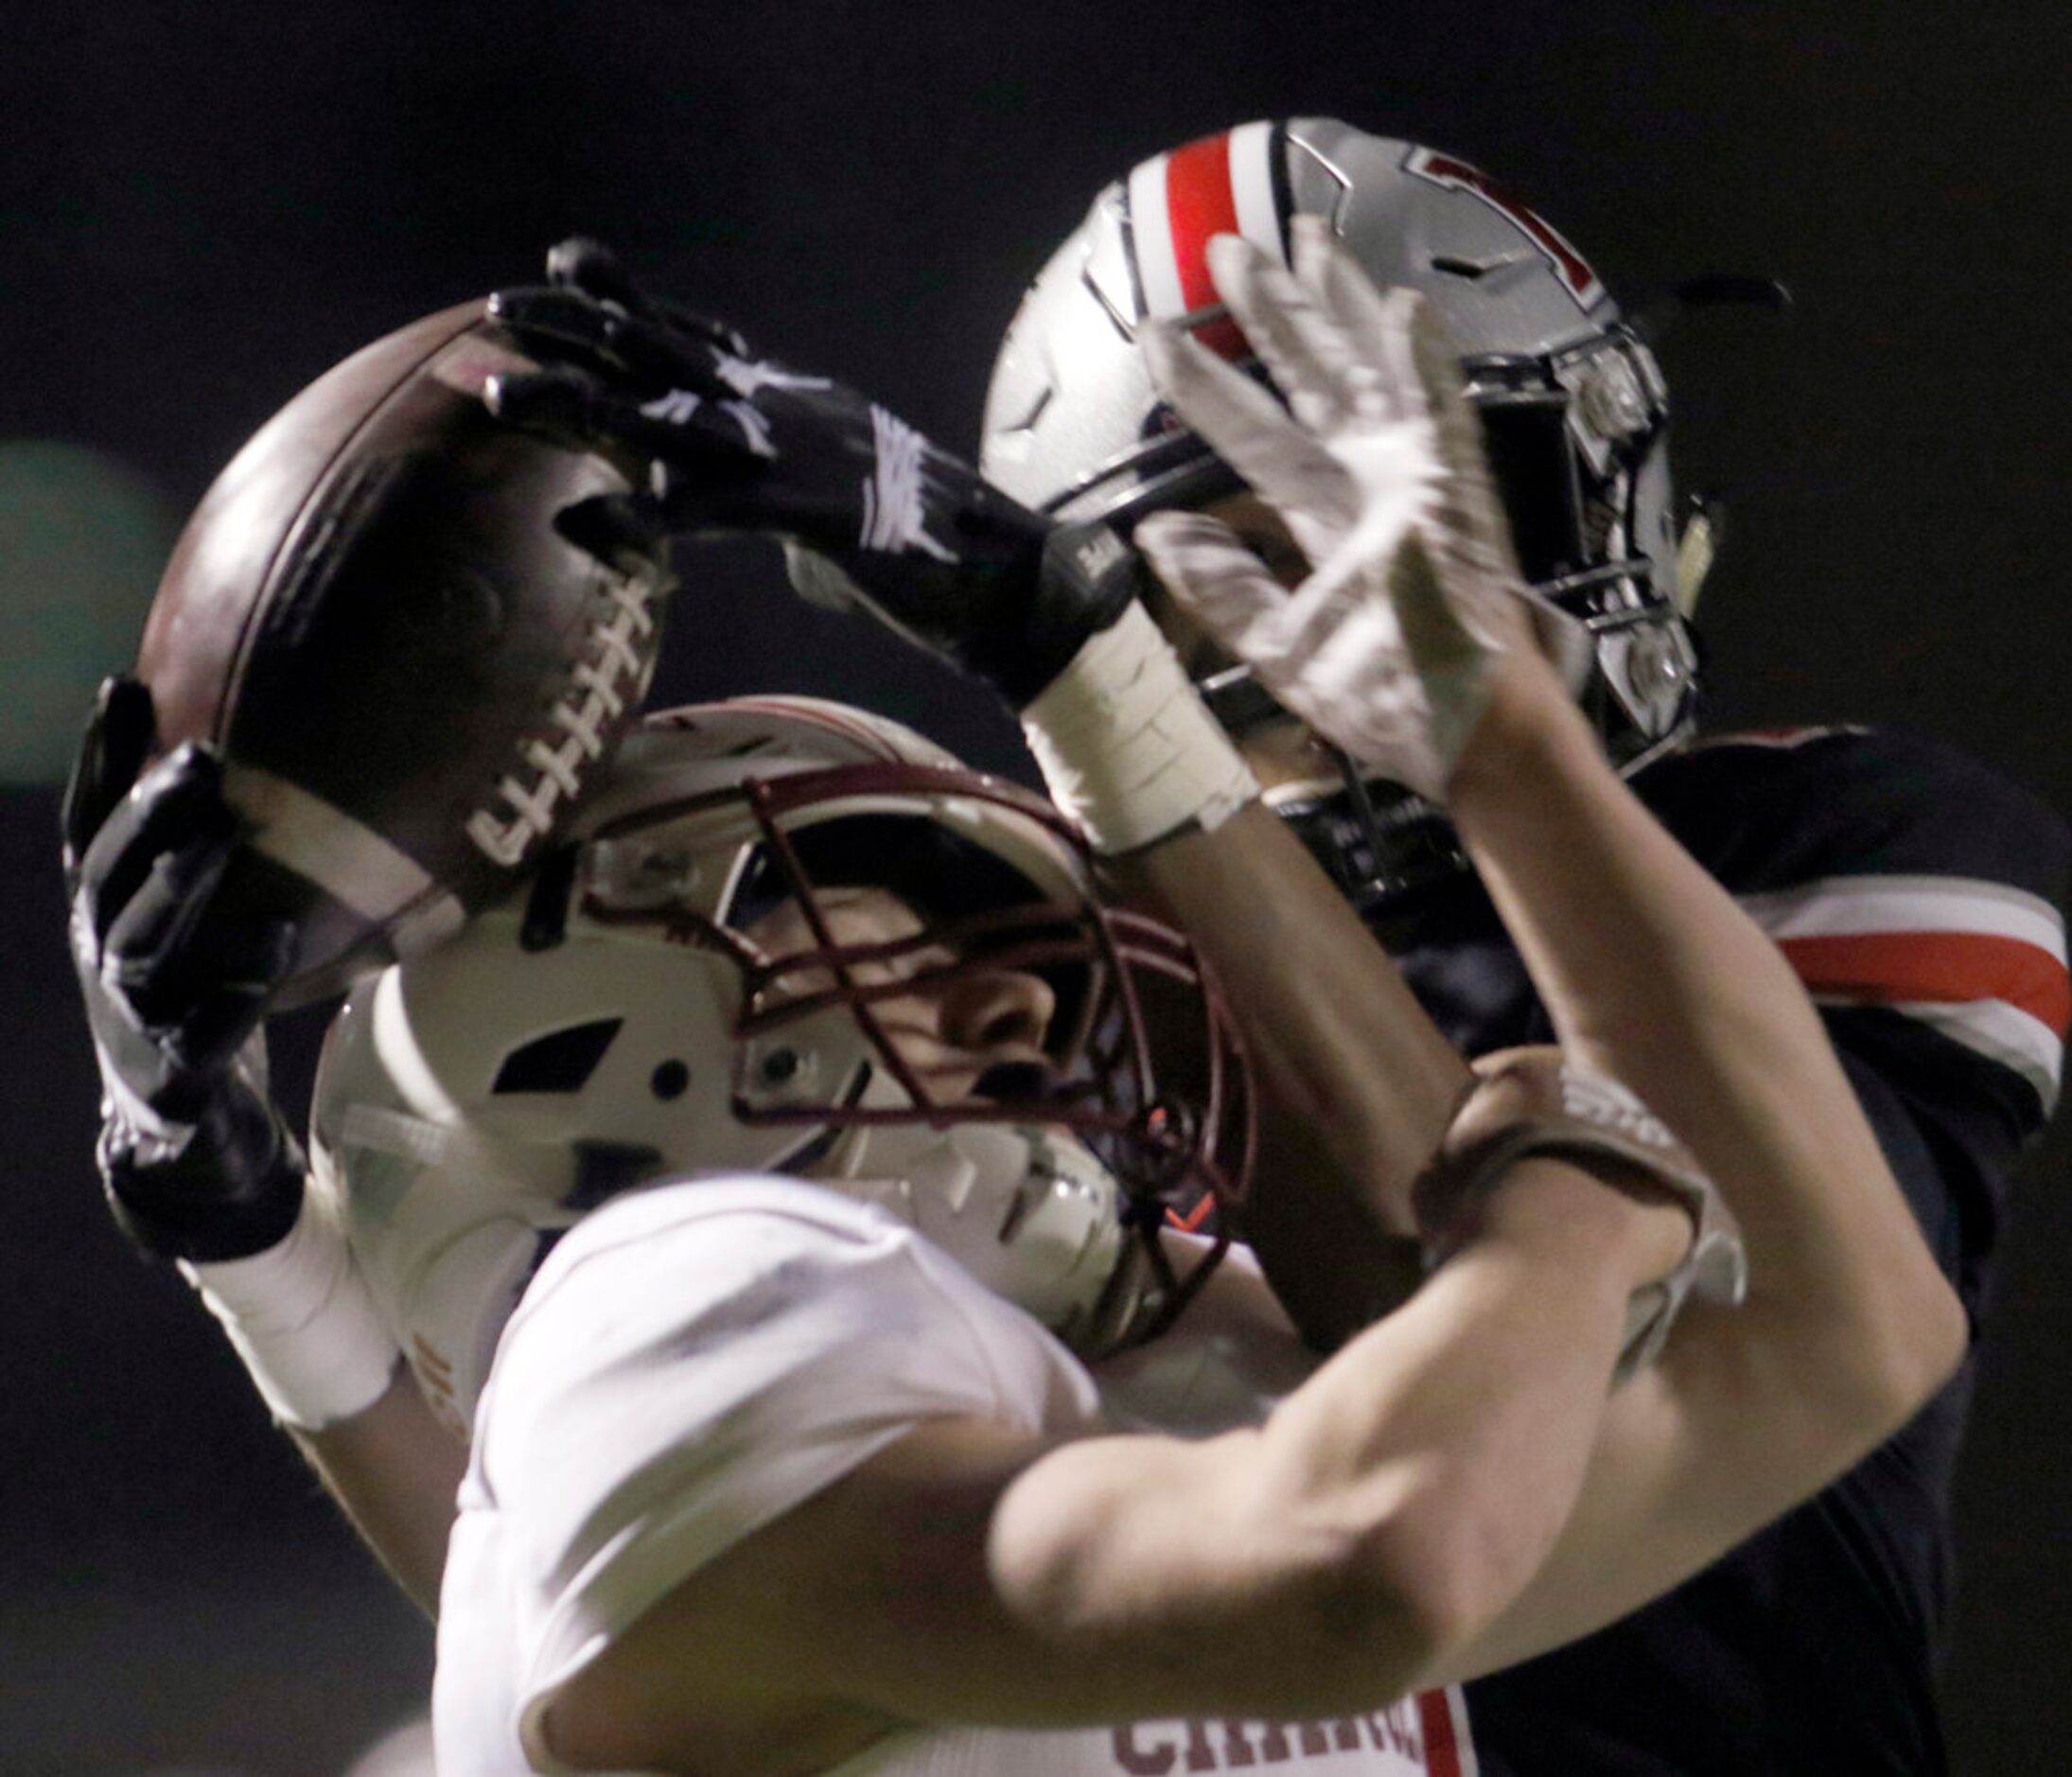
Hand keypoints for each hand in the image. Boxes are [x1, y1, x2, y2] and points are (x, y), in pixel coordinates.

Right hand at [63, 678, 304, 1261]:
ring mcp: (133, 1013)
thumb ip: (194, 842)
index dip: (102, 757)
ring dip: (183, 887)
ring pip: (146, 944)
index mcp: (103, 911)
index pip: (91, 823)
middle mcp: (104, 952)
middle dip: (153, 812)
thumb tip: (231, 742)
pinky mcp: (174, 1070)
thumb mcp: (179, 917)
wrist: (177, 1116)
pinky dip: (232, 997)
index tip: (125, 685)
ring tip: (225, 834)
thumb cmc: (187, 989)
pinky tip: (267, 957)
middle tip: (203, 756)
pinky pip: (204, 1032)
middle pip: (115, 872)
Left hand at [484, 239, 1136, 705]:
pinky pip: (708, 507)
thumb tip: (768, 544)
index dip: (633, 301)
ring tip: (497, 391)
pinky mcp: (807, 511)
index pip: (702, 335)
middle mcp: (787, 409)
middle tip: (501, 307)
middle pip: (664, 348)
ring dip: (577, 398)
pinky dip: (644, 510)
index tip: (568, 264)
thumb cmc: (927, 561)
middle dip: (578, 325)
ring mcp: (794, 453)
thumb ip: (787, 518)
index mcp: (798, 402)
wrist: (1003, 577)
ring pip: (665, 411)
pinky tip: (588, 514)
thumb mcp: (838, 525)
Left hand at [1132, 216, 1589, 801]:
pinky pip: (1444, 419)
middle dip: (1274, 312)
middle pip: (1315, 379)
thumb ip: (1225, 587)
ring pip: (1374, 374)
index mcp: (1329, 514)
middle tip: (1229, 247)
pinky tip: (1403, 310)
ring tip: (1307, 238)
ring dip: (1341, 307)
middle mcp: (1372, 481)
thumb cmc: (1389, 701)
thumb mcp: (1280, 647)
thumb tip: (1159, 532)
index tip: (1156, 337)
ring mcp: (1421, 481)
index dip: (1207, 386)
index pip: (1257, 434)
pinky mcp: (1462, 500)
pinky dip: (1425, 367)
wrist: (1467, 742)